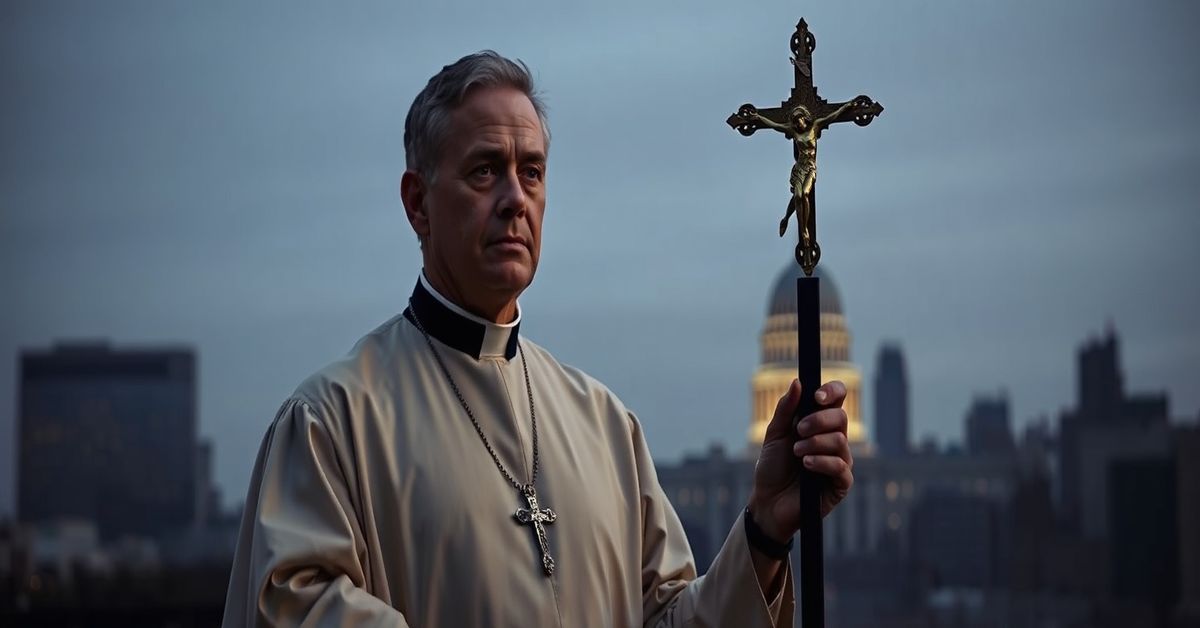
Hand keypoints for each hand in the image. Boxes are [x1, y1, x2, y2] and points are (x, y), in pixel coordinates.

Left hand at [748, 379, 853, 542]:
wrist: (768, 501)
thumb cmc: (773, 467)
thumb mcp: (775, 435)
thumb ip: (785, 409)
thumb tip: (797, 382)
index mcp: (820, 424)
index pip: (838, 399)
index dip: (832, 392)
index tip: (816, 396)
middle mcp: (834, 440)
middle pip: (841, 417)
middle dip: (818, 420)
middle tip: (798, 431)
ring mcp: (840, 461)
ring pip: (840, 440)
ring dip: (814, 443)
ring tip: (797, 453)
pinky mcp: (841, 484)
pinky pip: (840, 466)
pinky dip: (821, 462)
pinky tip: (806, 465)